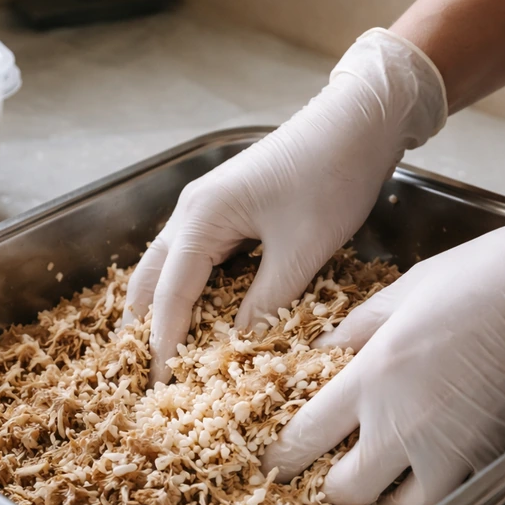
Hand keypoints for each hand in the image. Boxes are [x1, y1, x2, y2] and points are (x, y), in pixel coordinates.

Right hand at [122, 28, 446, 385]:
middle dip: (145, 327)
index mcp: (201, 219)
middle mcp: (190, 212)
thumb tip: (238, 346)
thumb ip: (265, 303)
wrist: (359, 119)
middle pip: (150, 279)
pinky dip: (184, 289)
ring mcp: (204, 207)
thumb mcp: (301, 251)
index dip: (164, 343)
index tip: (163, 385)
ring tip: (165, 351)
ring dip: (161, 308)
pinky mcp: (223, 207)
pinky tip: (197, 313)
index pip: (170, 295)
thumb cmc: (332, 177)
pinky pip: (190, 257)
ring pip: (166, 267)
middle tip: (149, 373)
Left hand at [262, 194, 504, 504]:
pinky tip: (436, 468)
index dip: (283, 457)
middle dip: (334, 486)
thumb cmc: (488, 275)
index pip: (304, 437)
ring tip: (392, 473)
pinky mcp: (496, 458)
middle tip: (339, 468)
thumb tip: (323, 352)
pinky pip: (454, 498)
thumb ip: (356, 329)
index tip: (277, 461)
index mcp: (373, 375)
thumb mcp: (403, 290)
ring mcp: (454, 448)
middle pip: (345, 491)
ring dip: (389, 499)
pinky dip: (439, 493)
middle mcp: (405, 422)